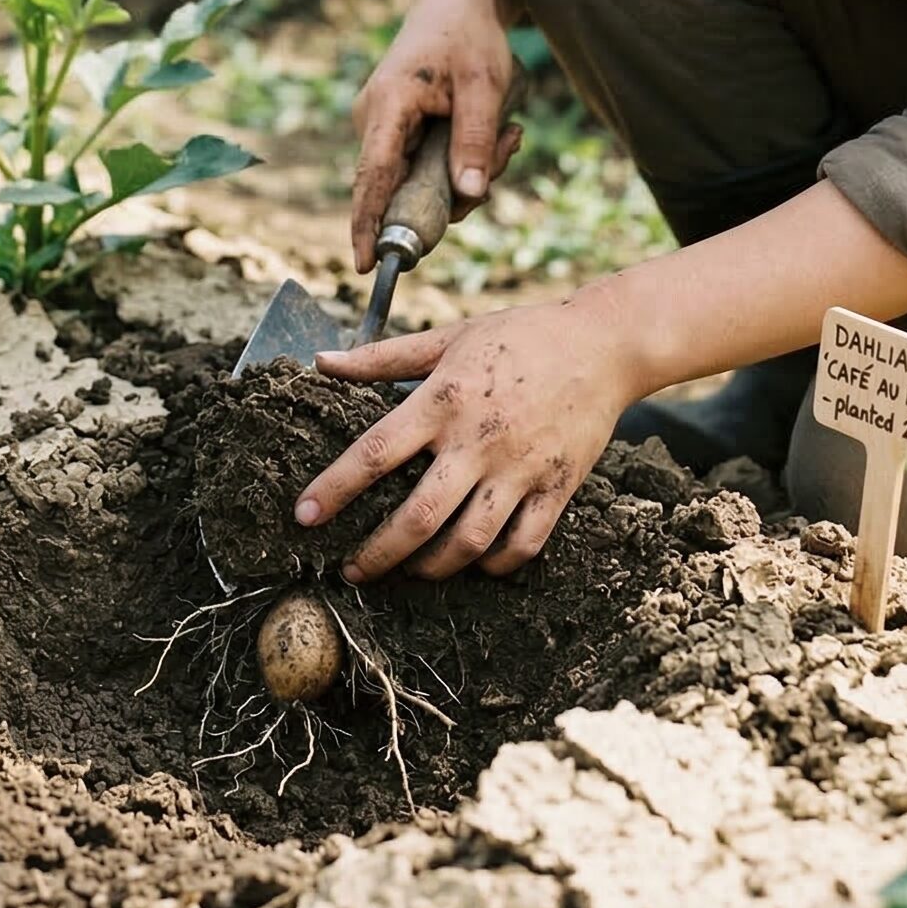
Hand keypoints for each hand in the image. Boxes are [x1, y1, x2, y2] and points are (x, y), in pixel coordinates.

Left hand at [293, 294, 642, 582]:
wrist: (602, 343)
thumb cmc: (519, 336)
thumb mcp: (448, 337)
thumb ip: (383, 356)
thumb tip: (322, 361)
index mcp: (444, 399)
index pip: (375, 452)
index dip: (334, 489)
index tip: (303, 517)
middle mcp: (479, 440)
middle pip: (418, 516)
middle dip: (377, 554)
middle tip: (351, 570)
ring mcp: (521, 469)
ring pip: (468, 541)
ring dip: (431, 568)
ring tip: (409, 571)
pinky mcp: (558, 488)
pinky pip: (522, 546)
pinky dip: (493, 566)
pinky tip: (473, 564)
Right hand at [351, 0, 522, 272]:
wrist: (453, 4)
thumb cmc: (467, 36)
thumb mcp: (484, 84)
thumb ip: (475, 139)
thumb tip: (469, 193)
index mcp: (388, 106)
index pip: (372, 177)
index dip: (368, 223)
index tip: (366, 264)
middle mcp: (373, 122)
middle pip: (403, 189)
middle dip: (457, 192)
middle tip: (509, 148)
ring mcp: (383, 130)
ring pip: (420, 184)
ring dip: (467, 175)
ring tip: (509, 133)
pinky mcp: (397, 135)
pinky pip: (426, 170)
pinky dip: (461, 164)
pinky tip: (496, 133)